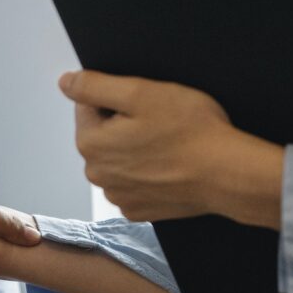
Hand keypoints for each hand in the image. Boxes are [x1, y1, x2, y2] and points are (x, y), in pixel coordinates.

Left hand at [59, 70, 283, 227]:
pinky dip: (147, 173)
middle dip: (124, 124)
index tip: (145, 104)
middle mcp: (96, 174)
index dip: (118, 98)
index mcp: (90, 143)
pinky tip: (168, 166)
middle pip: (102, 134)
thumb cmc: (189, 130)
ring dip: (135, 149)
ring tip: (167, 145)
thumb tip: (65, 82)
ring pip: (118, 159)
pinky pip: (134, 182)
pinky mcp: (138, 210)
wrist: (228, 174)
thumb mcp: (140, 92)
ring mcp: (118, 195)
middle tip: (159, 122)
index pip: (88, 105)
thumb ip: (94, 86)